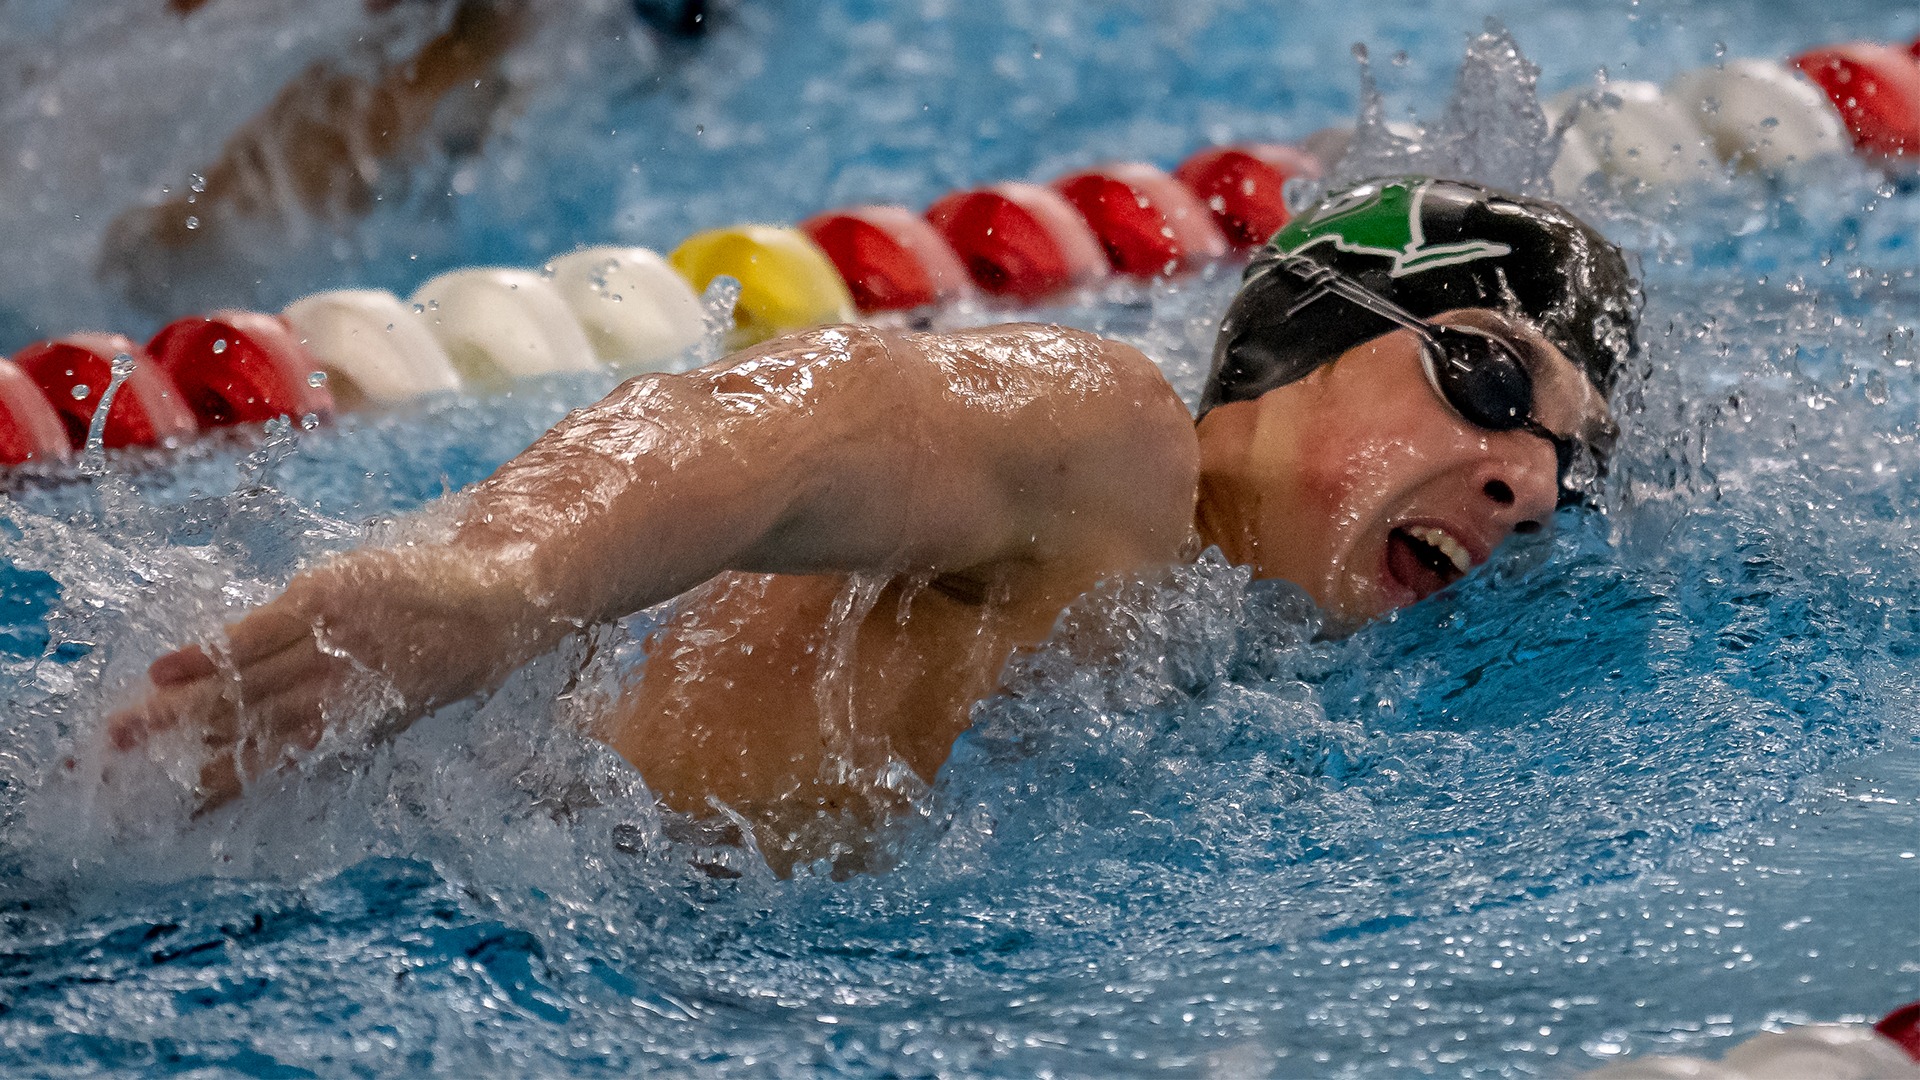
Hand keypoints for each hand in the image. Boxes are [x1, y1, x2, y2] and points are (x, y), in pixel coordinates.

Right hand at [103, 547, 527, 808]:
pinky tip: (169, 672)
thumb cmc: (452, 650)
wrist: (506, 602)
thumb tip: (290, 742)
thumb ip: (345, 719)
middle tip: (116, 772)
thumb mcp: (401, 700)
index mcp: (351, 726)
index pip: (274, 764)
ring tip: (125, 730)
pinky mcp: (331, 599)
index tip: (171, 807)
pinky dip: (214, 653)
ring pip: (243, 686)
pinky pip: (261, 632)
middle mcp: (336, 696)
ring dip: (179, 710)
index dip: (220, 786)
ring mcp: (332, 647)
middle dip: (179, 753)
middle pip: (245, 730)